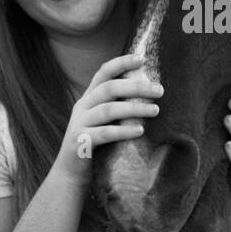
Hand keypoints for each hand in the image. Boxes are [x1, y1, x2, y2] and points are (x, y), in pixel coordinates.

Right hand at [52, 53, 163, 185]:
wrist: (70, 173)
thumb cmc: (96, 145)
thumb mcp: (104, 121)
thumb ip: (118, 106)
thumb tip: (150, 92)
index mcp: (89, 98)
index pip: (103, 73)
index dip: (121, 63)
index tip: (142, 58)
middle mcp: (82, 107)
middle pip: (109, 88)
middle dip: (136, 87)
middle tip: (160, 90)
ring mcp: (79, 124)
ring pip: (108, 110)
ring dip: (134, 108)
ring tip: (156, 110)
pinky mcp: (80, 143)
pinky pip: (103, 134)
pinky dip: (123, 131)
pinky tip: (140, 131)